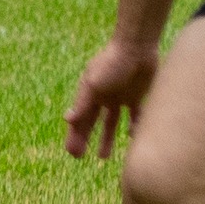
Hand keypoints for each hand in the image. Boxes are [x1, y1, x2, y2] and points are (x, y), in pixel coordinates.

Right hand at [63, 39, 159, 159]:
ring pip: (111, 122)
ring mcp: (119, 96)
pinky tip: (132, 137)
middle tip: (80, 157)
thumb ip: (83, 102)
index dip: (75, 136)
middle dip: (85, 139)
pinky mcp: (136, 95)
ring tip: (103, 157)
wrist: (137, 46)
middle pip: (91, 122)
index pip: (79, 119)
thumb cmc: (112, 62)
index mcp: (89, 93)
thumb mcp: (94, 83)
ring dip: (106, 138)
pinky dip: (133, 127)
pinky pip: (135, 115)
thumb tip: (68, 119)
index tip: (73, 154)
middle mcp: (102, 97)